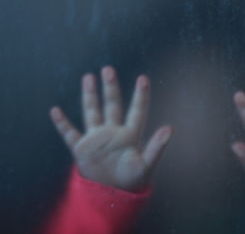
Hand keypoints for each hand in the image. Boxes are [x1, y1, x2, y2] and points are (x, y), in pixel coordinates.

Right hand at [50, 66, 172, 191]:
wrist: (113, 192)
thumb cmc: (133, 178)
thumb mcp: (147, 164)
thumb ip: (157, 147)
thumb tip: (170, 128)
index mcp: (130, 134)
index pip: (137, 110)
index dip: (141, 95)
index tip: (143, 78)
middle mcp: (113, 131)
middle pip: (112, 105)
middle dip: (110, 88)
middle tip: (108, 69)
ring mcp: (96, 138)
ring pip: (92, 112)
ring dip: (90, 96)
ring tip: (88, 77)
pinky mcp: (82, 149)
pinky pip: (70, 134)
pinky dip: (62, 124)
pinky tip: (55, 111)